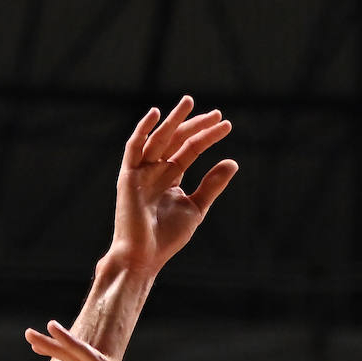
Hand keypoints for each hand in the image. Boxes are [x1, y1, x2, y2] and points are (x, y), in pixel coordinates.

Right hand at [110, 95, 236, 273]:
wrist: (143, 257)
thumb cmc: (167, 238)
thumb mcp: (196, 208)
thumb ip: (211, 185)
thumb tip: (233, 162)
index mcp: (170, 178)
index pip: (190, 150)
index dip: (207, 137)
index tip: (226, 126)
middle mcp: (155, 171)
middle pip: (177, 140)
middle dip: (195, 125)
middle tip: (216, 114)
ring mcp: (141, 172)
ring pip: (159, 139)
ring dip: (173, 120)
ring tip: (189, 102)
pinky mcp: (128, 176)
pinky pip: (134, 147)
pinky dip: (143, 130)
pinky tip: (156, 114)